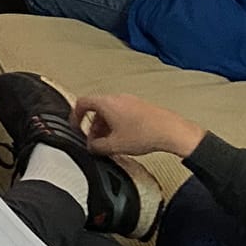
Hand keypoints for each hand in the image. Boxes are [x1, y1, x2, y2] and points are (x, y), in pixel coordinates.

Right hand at [74, 92, 205, 159]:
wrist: (171, 131)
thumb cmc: (145, 133)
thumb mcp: (114, 146)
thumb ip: (97, 147)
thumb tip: (92, 147)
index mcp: (106, 103)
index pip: (82, 103)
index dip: (75, 116)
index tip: (76, 126)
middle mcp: (118, 98)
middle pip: (97, 108)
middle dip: (93, 126)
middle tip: (94, 140)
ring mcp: (130, 101)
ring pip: (110, 111)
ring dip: (105, 126)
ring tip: (110, 142)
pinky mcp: (141, 107)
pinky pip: (123, 112)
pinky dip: (118, 124)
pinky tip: (124, 138)